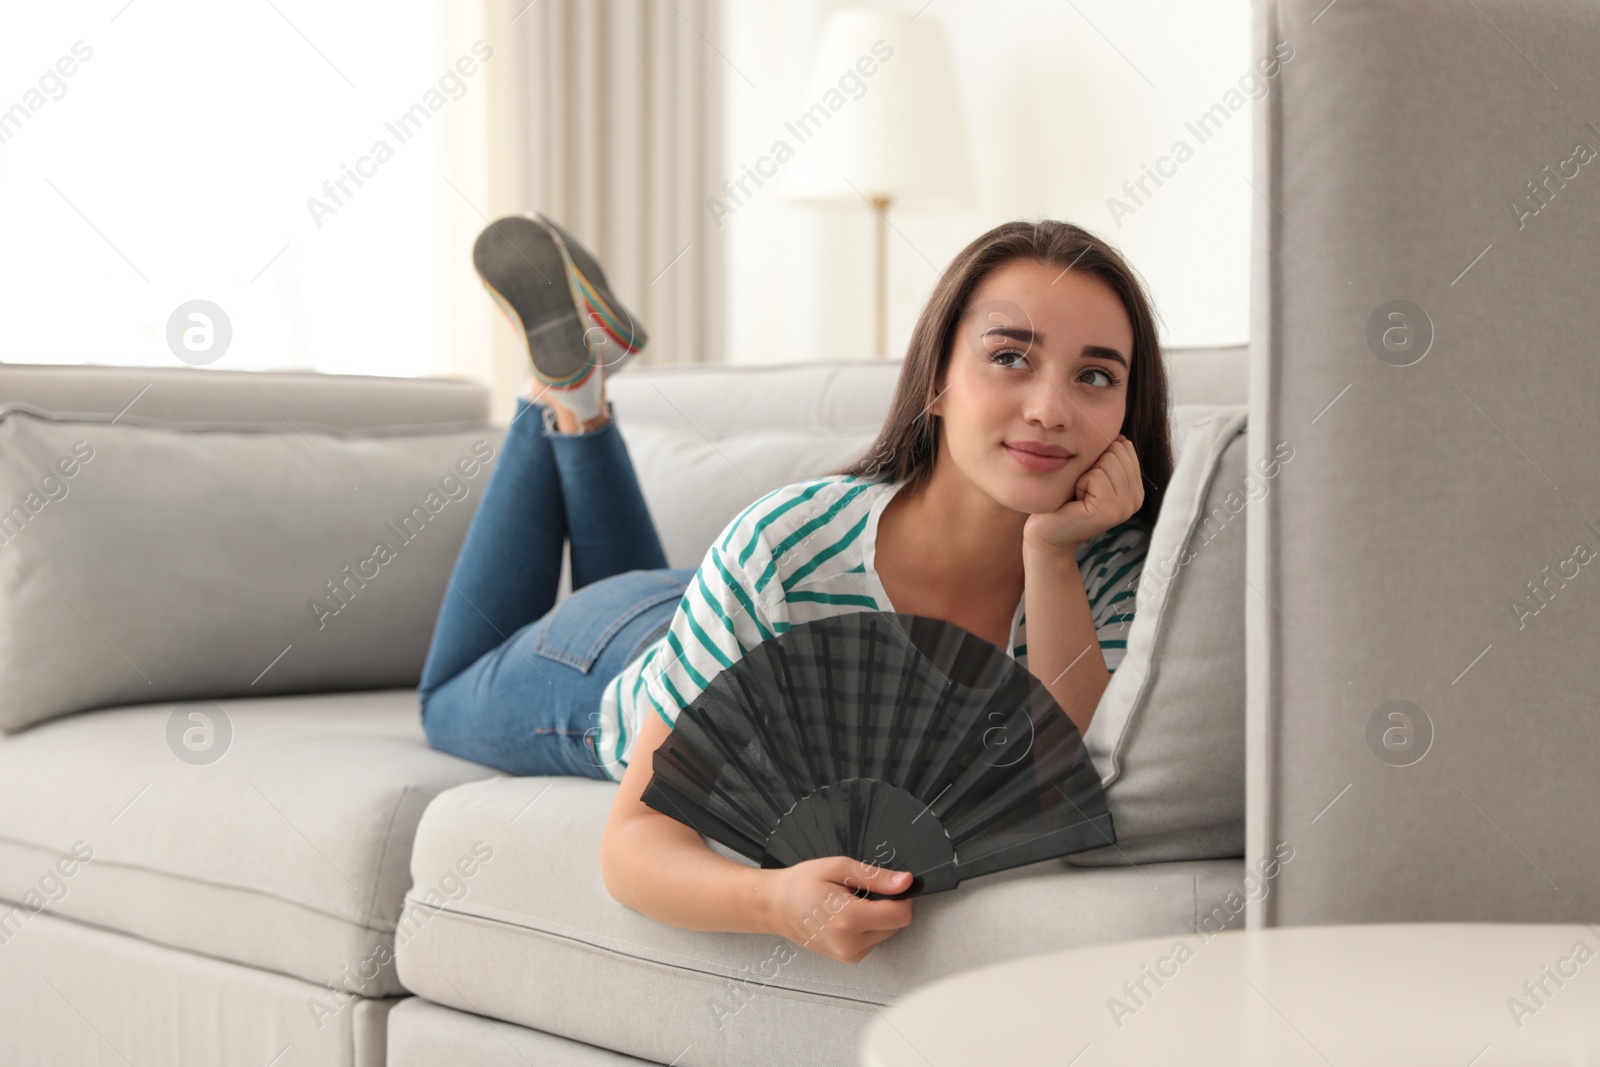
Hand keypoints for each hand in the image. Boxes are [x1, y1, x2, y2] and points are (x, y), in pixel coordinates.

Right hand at [759, 857, 914, 963]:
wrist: (775, 906)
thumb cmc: (800, 885)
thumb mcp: (839, 868)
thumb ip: (876, 876)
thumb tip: (905, 882)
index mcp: (848, 920)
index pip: (901, 915)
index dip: (902, 897)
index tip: (889, 886)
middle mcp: (850, 943)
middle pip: (896, 924)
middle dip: (886, 905)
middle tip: (859, 893)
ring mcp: (848, 954)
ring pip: (887, 933)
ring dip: (877, 917)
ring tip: (849, 904)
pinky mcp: (848, 958)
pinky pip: (874, 940)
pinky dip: (868, 927)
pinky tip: (846, 916)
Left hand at [1023, 434, 1143, 552]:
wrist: (1047, 532)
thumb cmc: (1065, 499)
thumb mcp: (1091, 473)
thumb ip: (1108, 455)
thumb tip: (1118, 435)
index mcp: (1136, 488)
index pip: (1124, 446)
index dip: (1099, 457)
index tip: (1089, 481)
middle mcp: (1136, 499)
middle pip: (1116, 451)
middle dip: (1092, 465)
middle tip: (1082, 490)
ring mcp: (1125, 508)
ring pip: (1107, 461)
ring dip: (1085, 475)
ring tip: (1079, 496)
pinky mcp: (1109, 512)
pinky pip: (1096, 476)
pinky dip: (1080, 483)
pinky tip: (1076, 502)